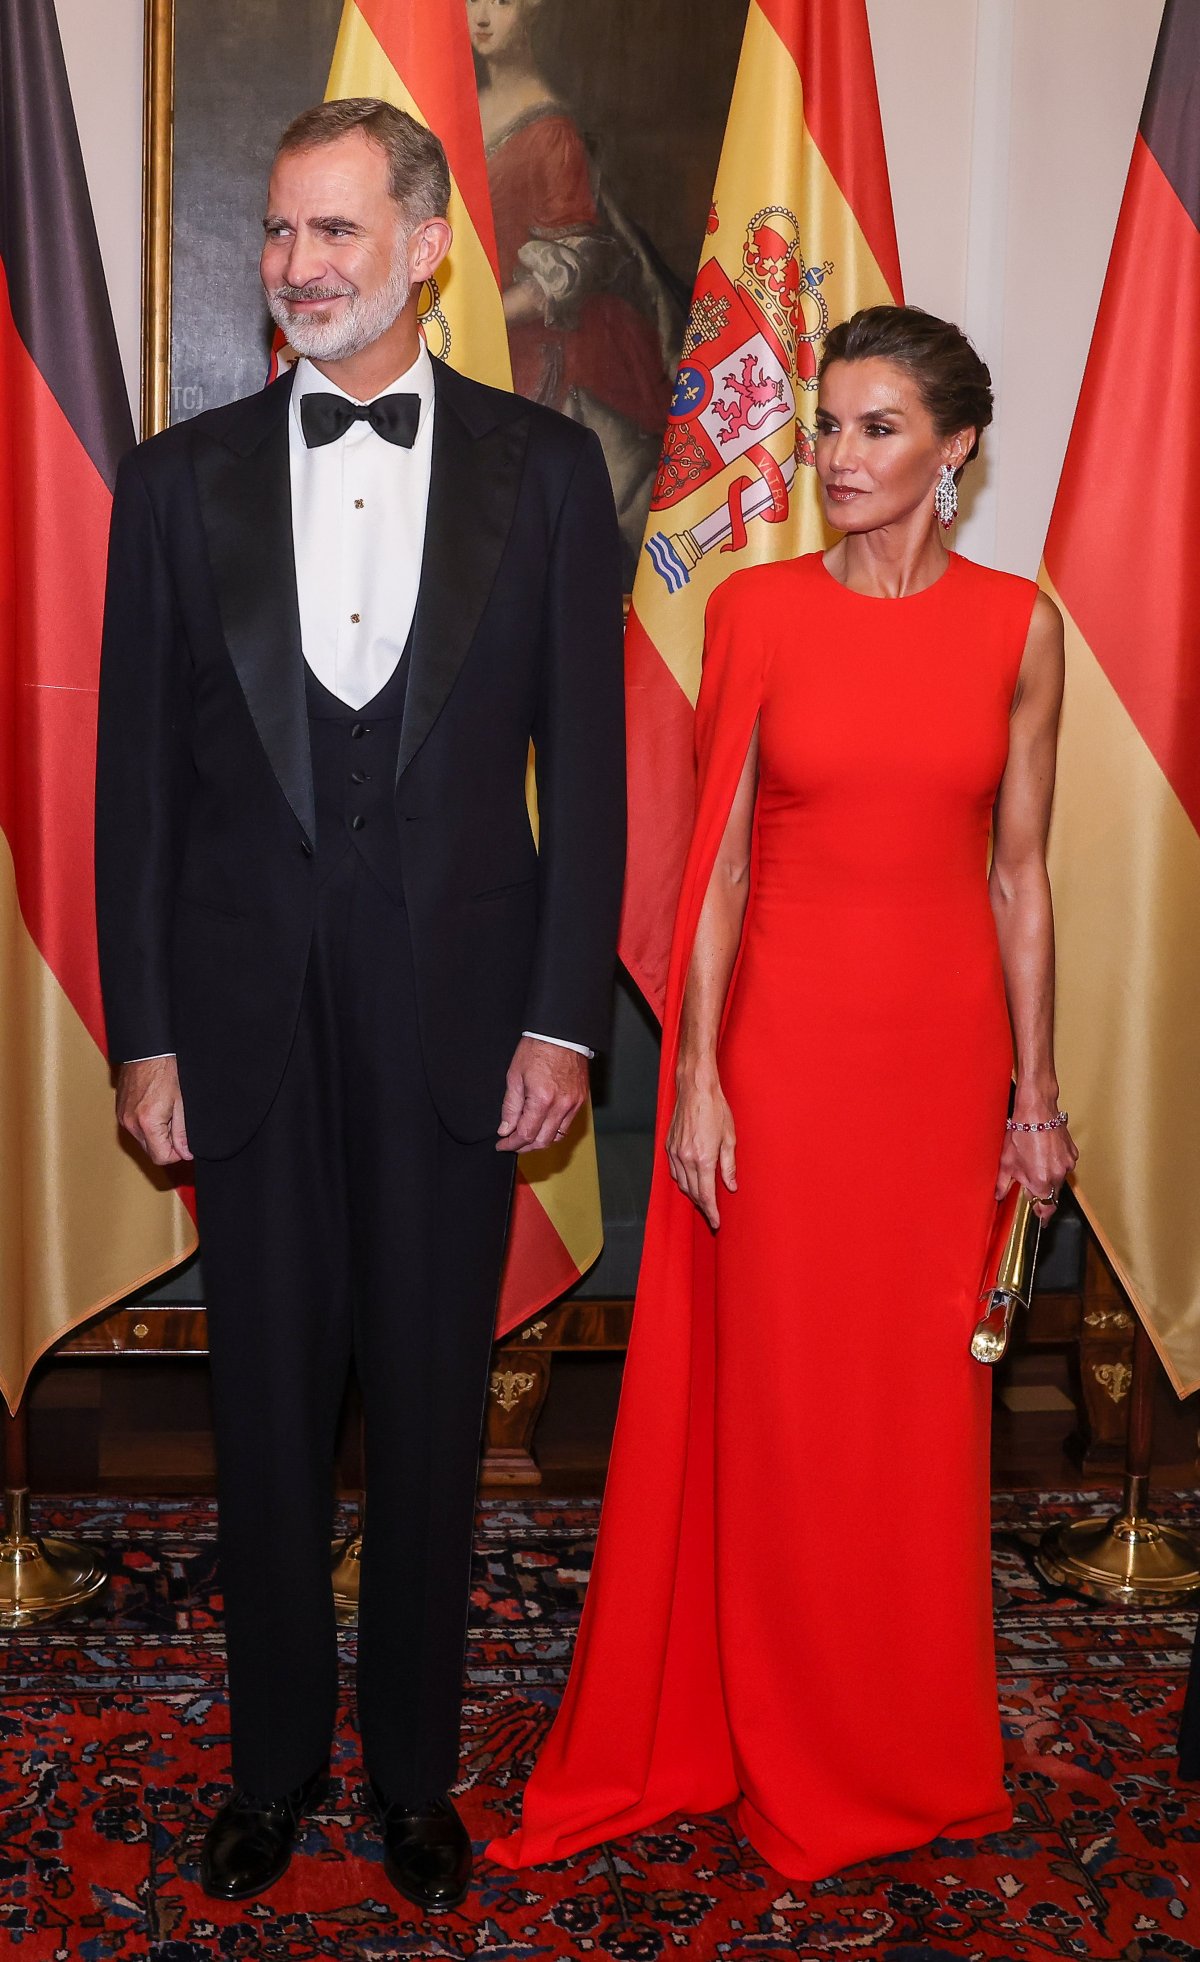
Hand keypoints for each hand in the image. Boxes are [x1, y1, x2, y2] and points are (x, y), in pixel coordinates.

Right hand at [116, 1055, 191, 1164]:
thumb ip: (182, 1132)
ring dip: (157, 1134)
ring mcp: (123, 1117)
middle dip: (167, 1144)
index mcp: (147, 1123)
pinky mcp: (120, 1111)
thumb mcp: (182, 1102)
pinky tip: (156, 1108)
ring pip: (143, 1140)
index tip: (186, 1145)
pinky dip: (147, 1125)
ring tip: (167, 1113)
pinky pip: (135, 1128)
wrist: (146, 1051)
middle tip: (178, 1125)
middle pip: (151, 1151)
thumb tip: (185, 1153)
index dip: (177, 1154)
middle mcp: (130, 1123)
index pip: (161, 1157)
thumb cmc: (165, 1071)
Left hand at [496, 1038, 587, 1152]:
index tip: (502, 1144)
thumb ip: (510, 1107)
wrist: (561, 1034)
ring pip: (557, 1137)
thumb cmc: (538, 1048)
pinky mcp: (580, 1101)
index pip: (525, 1134)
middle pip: (542, 1141)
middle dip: (524, 1147)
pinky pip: (567, 1125)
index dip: (511, 1144)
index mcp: (542, 1099)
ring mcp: (573, 1104)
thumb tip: (505, 1128)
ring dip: (540, 1141)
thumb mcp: (515, 1076)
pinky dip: (553, 1130)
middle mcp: (561, 1105)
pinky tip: (543, 1125)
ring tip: (527, 1137)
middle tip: (512, 1143)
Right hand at [666, 1067, 736, 1230]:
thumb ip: (729, 1166)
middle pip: (693, 1193)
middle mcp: (686, 1158)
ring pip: (681, 1184)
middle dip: (703, 1206)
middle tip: (712, 1215)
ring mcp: (675, 1153)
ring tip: (703, 1201)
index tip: (716, 1222)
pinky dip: (682, 1181)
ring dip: (692, 1195)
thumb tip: (731, 1186)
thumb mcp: (729, 1138)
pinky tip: (689, 1182)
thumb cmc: (715, 1109)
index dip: (711, 1211)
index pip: (706, 1195)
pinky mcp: (668, 1146)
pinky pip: (673, 1172)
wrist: (695, 1089)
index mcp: (703, 1159)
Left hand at [996, 1111, 1077, 1223]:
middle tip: (1031, 1183)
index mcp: (1041, 1181)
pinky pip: (1065, 1166)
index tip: (1041, 1219)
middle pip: (1053, 1193)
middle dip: (1043, 1192)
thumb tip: (998, 1196)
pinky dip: (1056, 1165)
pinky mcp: (1073, 1153)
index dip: (1043, 1215)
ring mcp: (1068, 1164)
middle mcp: (1058, 1175)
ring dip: (1050, 1177)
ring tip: (1036, 1162)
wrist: (1037, 1112)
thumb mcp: (1006, 1162)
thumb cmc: (1021, 1134)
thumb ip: (1002, 1184)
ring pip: (1059, 1179)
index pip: (1046, 1208)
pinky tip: (1045, 1154)